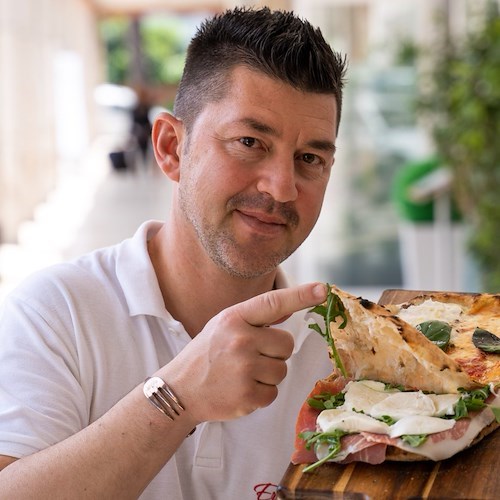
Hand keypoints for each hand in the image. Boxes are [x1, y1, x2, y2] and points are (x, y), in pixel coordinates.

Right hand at [162, 283, 326, 422]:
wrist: (180, 390)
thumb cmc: (206, 354)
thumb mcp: (224, 326)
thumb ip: (254, 320)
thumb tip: (288, 312)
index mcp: (234, 318)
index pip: (273, 303)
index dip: (300, 296)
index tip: (323, 290)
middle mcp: (240, 340)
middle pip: (286, 344)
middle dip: (275, 353)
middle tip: (250, 358)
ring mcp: (244, 368)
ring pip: (282, 370)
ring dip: (268, 375)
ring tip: (242, 374)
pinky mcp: (247, 395)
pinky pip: (273, 393)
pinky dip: (261, 394)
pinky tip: (240, 389)